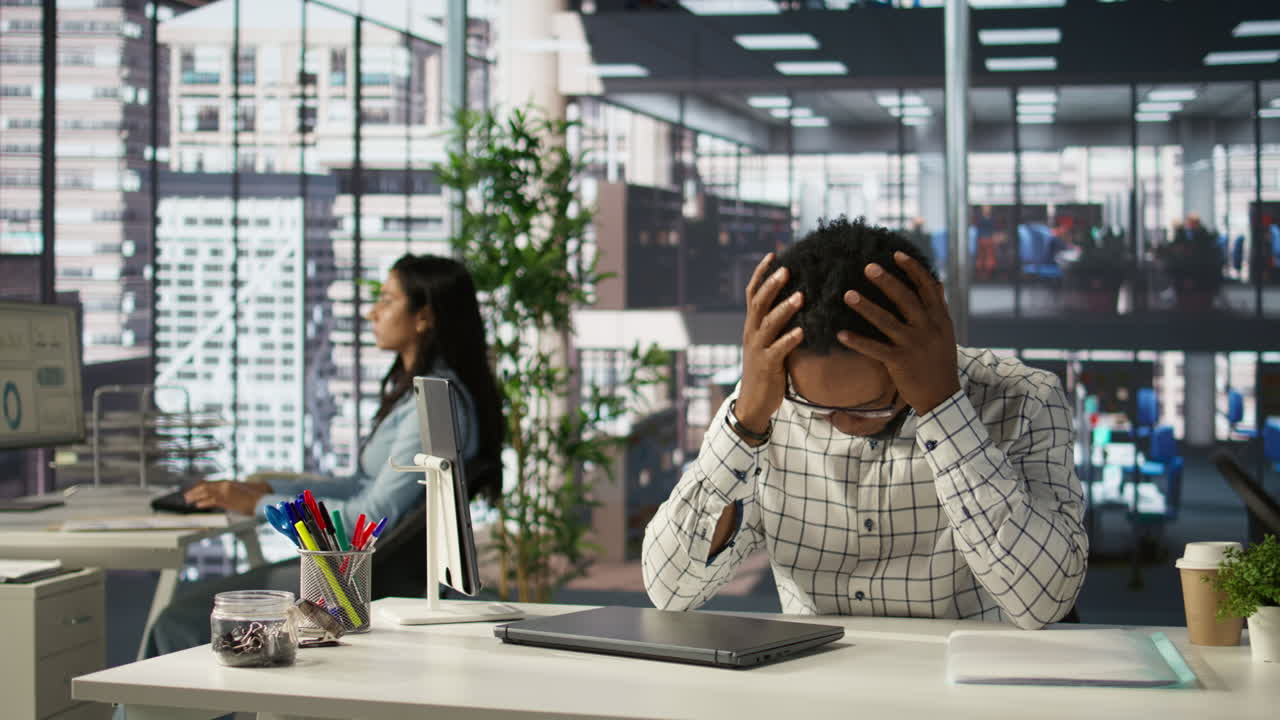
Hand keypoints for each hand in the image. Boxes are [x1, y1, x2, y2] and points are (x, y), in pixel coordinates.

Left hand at [184, 480, 271, 515]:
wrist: (262, 499)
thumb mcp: (242, 490)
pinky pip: (211, 501)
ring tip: (188, 499)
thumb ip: (233, 491)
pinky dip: (203, 502)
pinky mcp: (226, 500)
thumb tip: (227, 495)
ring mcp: (224, 492)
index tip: (194, 489)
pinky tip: (198, 505)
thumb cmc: (256, 495)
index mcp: (228, 483)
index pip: (210, 484)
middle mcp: (225, 485)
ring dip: (195, 496)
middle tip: (187, 495)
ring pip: (205, 492)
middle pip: (205, 487)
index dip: (200, 487)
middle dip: (195, 491)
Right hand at [735, 253, 804, 439]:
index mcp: (752, 326)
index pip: (752, 294)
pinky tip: (802, 331)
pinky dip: (790, 339)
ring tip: (801, 296)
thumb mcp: (769, 343)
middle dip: (772, 285)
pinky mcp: (767, 366)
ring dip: (784, 308)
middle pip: (758, 303)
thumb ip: (778, 325)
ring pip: (768, 324)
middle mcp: (751, 333)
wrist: (752, 403)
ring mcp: (758, 349)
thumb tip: (800, 303)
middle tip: (786, 268)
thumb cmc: (766, 371)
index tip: (773, 254)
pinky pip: (778, 349)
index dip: (761, 273)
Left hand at [837, 251, 959, 414]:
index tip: (896, 254)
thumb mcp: (946, 333)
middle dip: (887, 281)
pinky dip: (857, 341)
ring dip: (866, 306)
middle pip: (906, 298)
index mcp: (940, 319)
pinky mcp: (900, 362)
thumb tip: (938, 283)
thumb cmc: (941, 363)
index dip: (913, 269)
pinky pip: (874, 349)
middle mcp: (928, 329)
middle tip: (867, 266)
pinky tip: (840, 333)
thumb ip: (940, 309)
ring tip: (847, 294)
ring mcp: (914, 345)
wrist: (943, 397)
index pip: (928, 287)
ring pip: (887, 321)